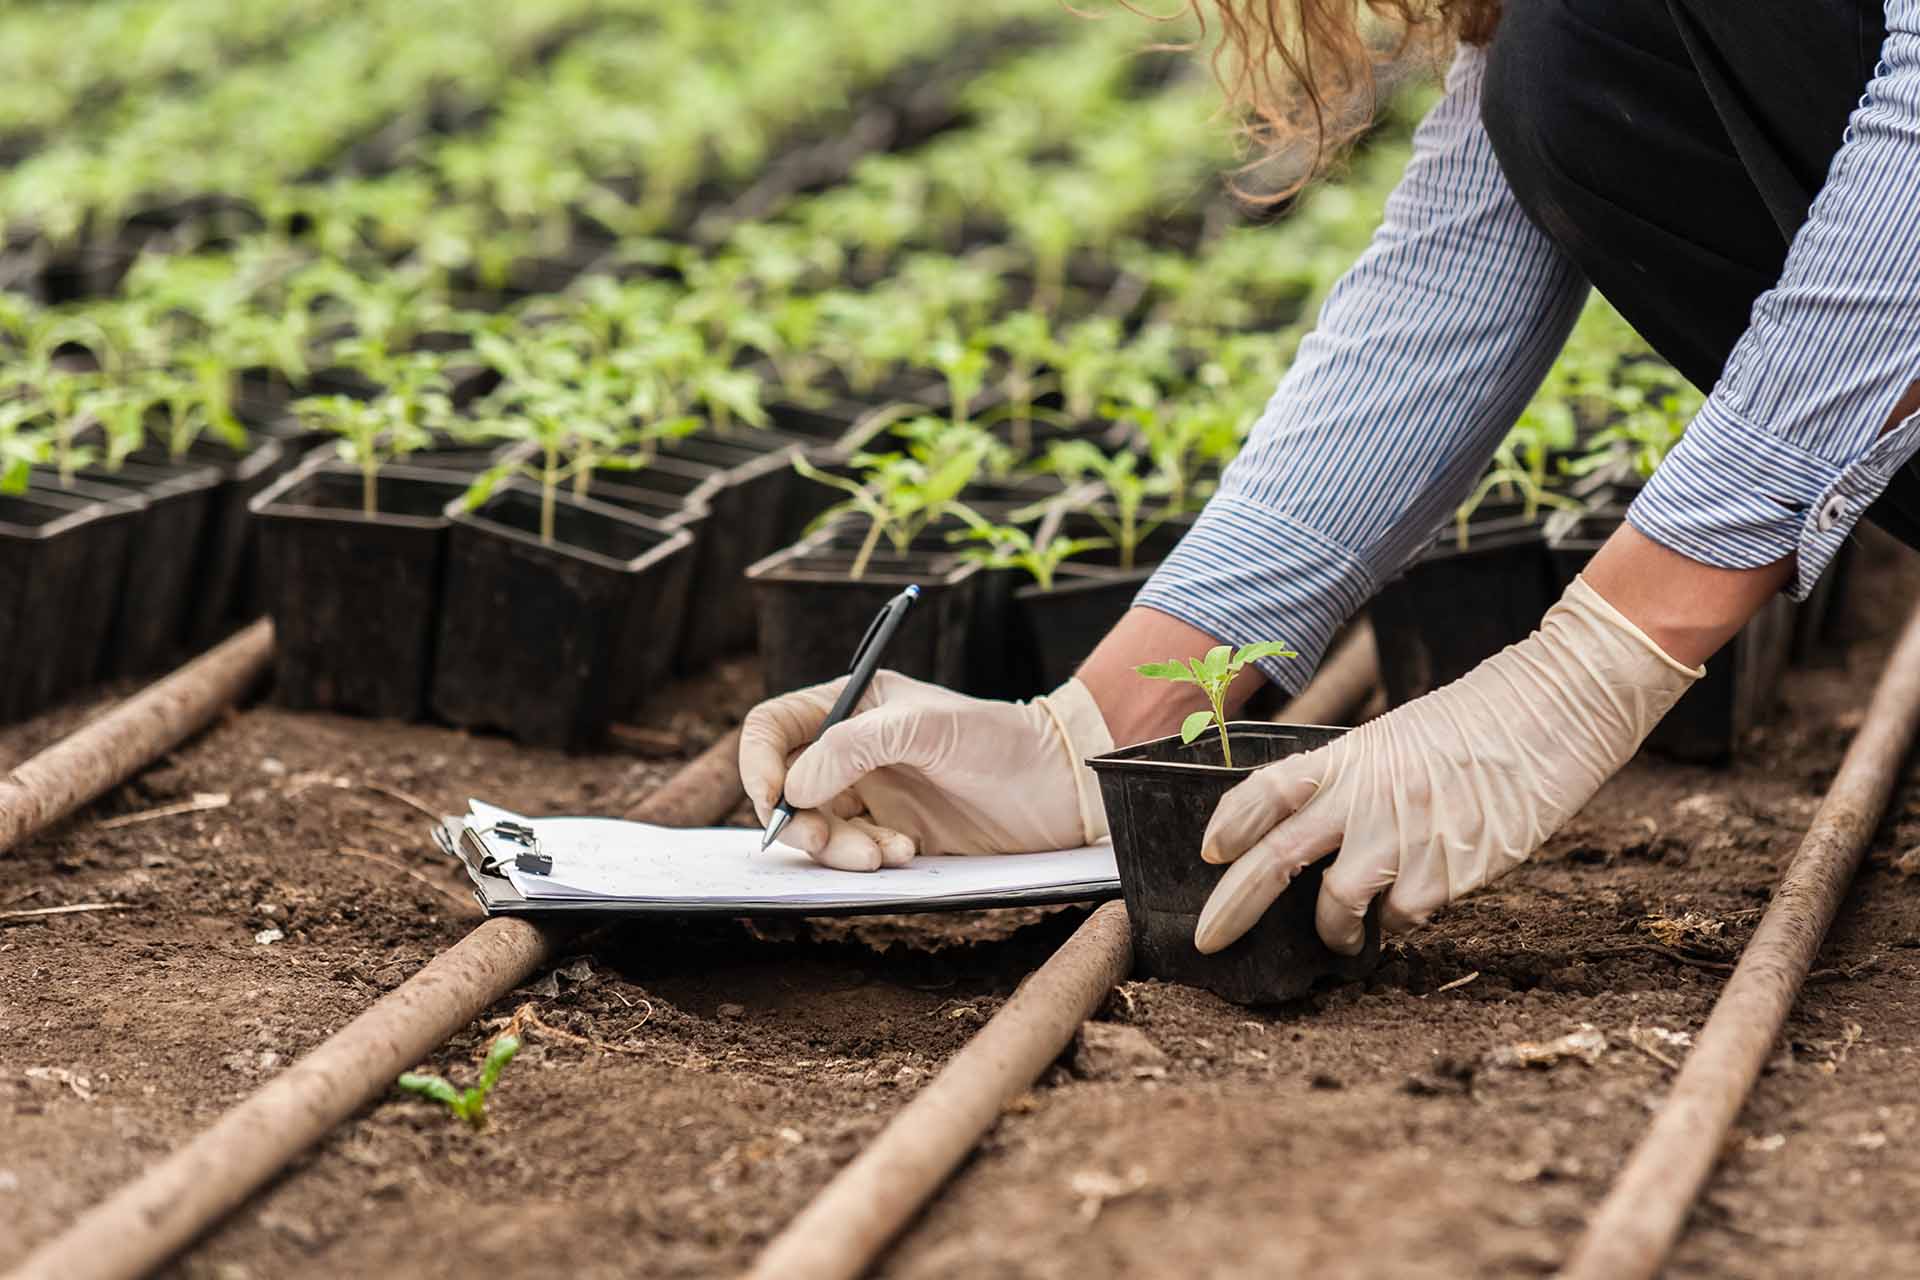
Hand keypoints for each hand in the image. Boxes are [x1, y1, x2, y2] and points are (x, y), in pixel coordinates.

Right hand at [737, 672, 1113, 869]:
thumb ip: (852, 747)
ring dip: (839, 848)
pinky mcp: (892, 832)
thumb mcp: (924, 727)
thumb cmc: (1000, 740)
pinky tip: (907, 854)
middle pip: (786, 789)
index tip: (772, 801)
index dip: (758, 764)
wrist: (1060, 787)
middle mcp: (850, 750)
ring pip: (817, 829)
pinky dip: (868, 860)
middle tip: (826, 841)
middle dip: (799, 821)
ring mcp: (870, 793)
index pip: (774, 728)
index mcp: (849, 706)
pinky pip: (852, 853)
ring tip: (886, 854)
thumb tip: (794, 788)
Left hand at [1193, 575, 1701, 954]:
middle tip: (1208, 938)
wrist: (1551, 715)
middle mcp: (1366, 797)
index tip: (1208, 852)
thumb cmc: (1470, 728)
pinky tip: (1418, 900)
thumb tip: (1304, 835)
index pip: (1267, 788)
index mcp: (1348, 757)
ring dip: (1331, 931)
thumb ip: (1347, 785)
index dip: (1230, 822)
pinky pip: (1403, 915)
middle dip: (1234, 906)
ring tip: (1342, 936)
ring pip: (1338, 903)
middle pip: (1278, 858)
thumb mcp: (1392, 741)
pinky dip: (1401, 918)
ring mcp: (1406, 836)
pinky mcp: (1449, 871)